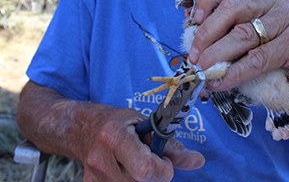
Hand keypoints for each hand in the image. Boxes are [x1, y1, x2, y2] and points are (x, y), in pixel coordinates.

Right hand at [78, 105, 203, 181]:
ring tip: (134, 163)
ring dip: (142, 180)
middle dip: (154, 176)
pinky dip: (130, 181)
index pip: (146, 169)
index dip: (162, 168)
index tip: (163, 160)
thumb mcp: (144, 124)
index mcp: (114, 137)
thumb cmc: (116, 121)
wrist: (82, 128)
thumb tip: (198, 161)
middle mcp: (101, 160)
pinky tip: (124, 171)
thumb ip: (171, 145)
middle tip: (150, 161)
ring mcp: (95, 178)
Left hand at [188, 0, 288, 90]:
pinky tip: (220, 82)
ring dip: (215, 54)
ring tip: (203, 70)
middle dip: (205, 34)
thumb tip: (195, 44)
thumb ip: (230, 32)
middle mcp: (274, 2)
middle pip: (230, 8)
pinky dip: (233, 73)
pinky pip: (256, 59)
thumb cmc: (278, 54)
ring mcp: (286, 20)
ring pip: (241, 33)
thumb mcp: (254, 35)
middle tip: (194, 57)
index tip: (195, 19)